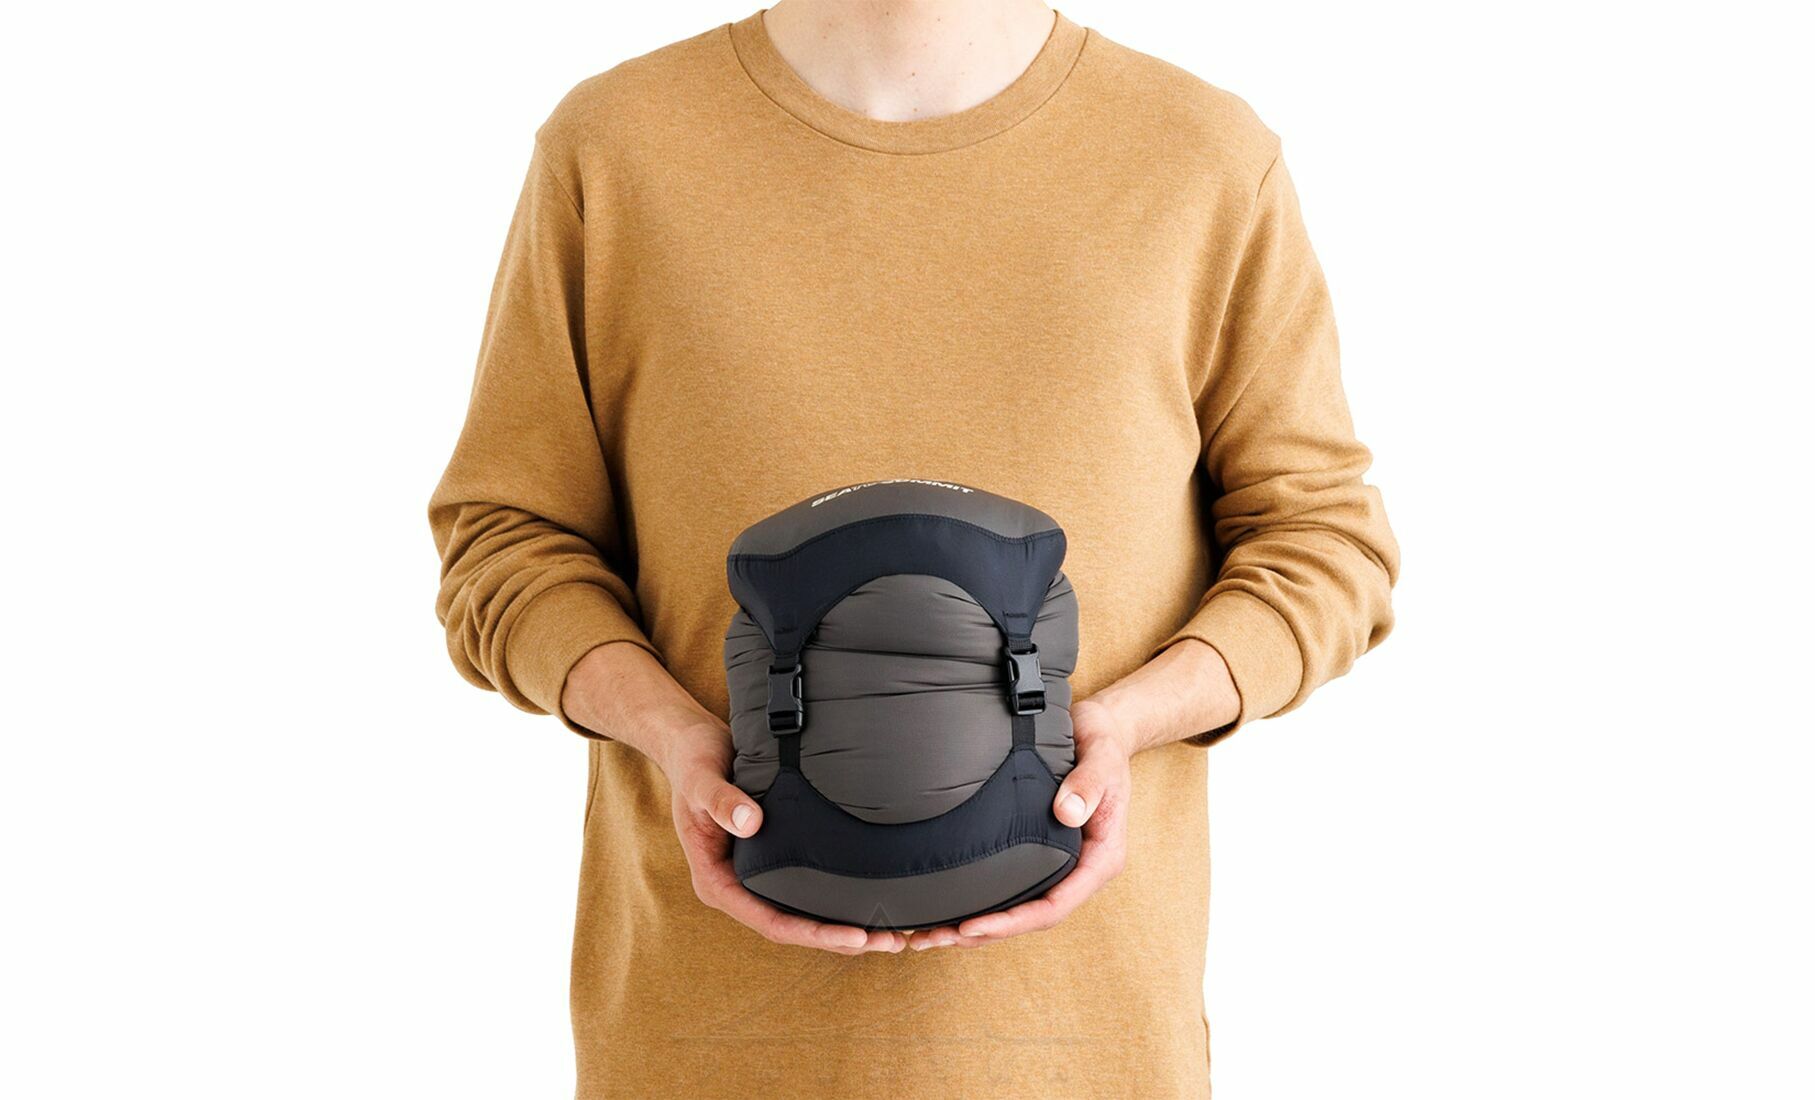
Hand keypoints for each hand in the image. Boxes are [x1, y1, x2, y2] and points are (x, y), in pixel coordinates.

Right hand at [664, 727, 907, 954]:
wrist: (693, 746)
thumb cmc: (695, 762)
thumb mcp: (701, 779)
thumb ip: (720, 801)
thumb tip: (751, 824)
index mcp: (716, 883)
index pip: (772, 922)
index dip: (815, 934)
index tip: (856, 935)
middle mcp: (737, 889)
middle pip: (794, 929)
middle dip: (841, 939)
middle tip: (891, 940)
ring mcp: (754, 878)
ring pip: (803, 917)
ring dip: (846, 928)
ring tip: (894, 933)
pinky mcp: (772, 862)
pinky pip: (807, 892)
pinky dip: (837, 902)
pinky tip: (872, 903)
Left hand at [907, 697, 1133, 949]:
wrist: (1102, 732)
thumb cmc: (1102, 745)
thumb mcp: (1101, 758)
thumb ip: (1088, 784)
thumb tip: (1066, 813)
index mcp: (1101, 859)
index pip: (1054, 905)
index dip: (1013, 921)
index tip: (972, 926)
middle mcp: (1081, 871)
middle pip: (1031, 918)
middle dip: (985, 933)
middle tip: (934, 938)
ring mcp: (1061, 865)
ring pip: (1020, 910)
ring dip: (977, 926)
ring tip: (928, 935)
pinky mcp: (1043, 855)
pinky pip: (1013, 887)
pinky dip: (982, 902)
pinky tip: (948, 908)